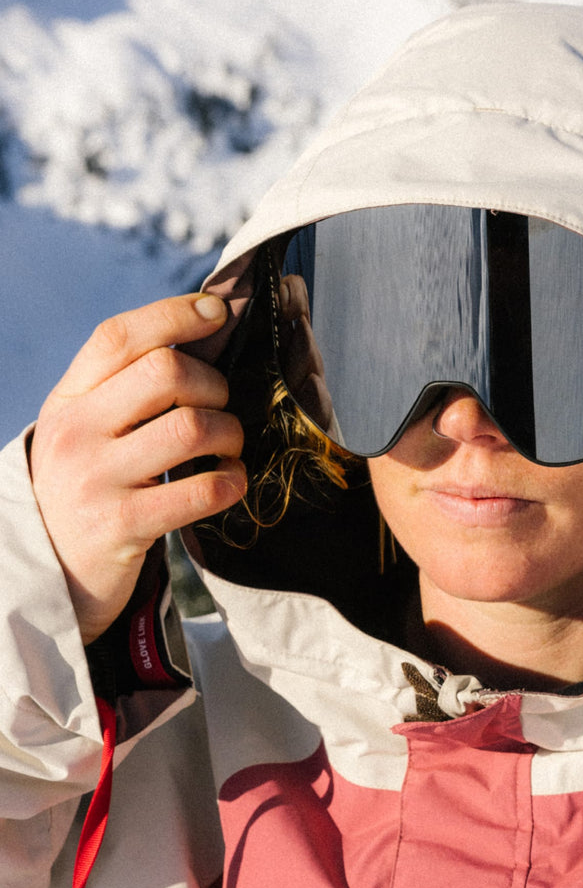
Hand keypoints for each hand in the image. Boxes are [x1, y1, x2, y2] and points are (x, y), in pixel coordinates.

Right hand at [30, 294, 245, 644]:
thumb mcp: (82, 432)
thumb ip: (121, 391)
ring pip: (191, 427)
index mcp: (68, 400)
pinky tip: (230, 482)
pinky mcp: (124, 525)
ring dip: (230, 434)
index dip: (174, 315)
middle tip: (222, 407)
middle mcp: (76, 432)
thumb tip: (196, 339)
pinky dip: (231, 482)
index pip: (119, 337)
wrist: (47, 573)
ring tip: (228, 448)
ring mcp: (98, 479)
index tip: (216, 313)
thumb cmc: (83, 492)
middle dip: (214, 384)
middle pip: (165, 373)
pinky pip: (201, 491)